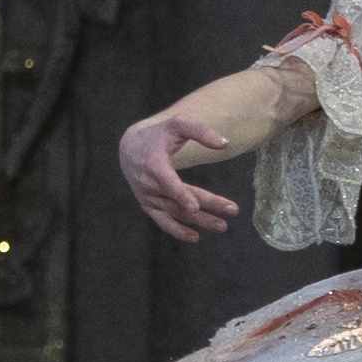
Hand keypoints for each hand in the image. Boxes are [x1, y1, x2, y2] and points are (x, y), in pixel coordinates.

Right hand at [121, 107, 239, 243]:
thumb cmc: (158, 135)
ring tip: (222, 226)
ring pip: (175, 213)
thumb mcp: (176, 125)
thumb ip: (200, 131)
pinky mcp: (148, 206)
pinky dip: (177, 231)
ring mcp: (148, 198)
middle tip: (232, 210)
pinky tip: (195, 237)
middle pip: (179, 200)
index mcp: (154, 164)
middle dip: (207, 206)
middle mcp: (149, 185)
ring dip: (199, 221)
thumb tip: (224, 143)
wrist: (129, 149)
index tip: (195, 207)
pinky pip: (163, 222)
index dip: (180, 195)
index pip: (168, 183)